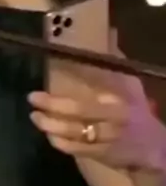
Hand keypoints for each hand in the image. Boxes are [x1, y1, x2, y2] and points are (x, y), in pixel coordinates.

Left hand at [27, 36, 164, 171]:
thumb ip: (116, 62)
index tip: (55, 63)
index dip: (76, 74)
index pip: (98, 80)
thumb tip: (107, 31)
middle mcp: (116, 116)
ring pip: (75, 132)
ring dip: (51, 125)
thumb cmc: (137, 112)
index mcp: (122, 96)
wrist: (156, 150)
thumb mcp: (132, 87)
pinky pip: (76, 149)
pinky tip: (48, 134)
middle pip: (80, 109)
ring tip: (34, 116)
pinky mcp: (103, 154)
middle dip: (53, 104)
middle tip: (33, 97)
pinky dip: (59, 142)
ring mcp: (109, 137)